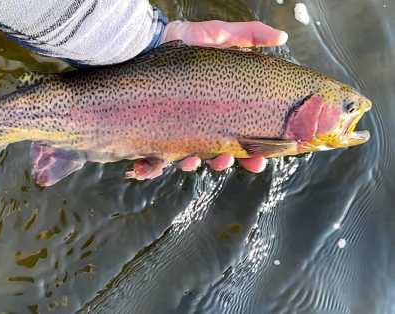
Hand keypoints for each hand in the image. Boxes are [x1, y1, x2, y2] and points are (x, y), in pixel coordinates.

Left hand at [163, 20, 287, 172]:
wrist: (148, 41)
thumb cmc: (185, 40)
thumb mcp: (219, 35)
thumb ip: (250, 36)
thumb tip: (282, 37)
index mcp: (220, 108)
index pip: (241, 135)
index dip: (253, 152)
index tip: (260, 160)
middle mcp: (199, 121)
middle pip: (215, 152)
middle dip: (222, 162)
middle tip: (225, 160)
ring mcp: (175, 128)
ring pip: (186, 158)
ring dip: (190, 164)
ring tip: (190, 159)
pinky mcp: (151, 131)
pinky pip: (152, 156)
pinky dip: (151, 166)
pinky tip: (150, 166)